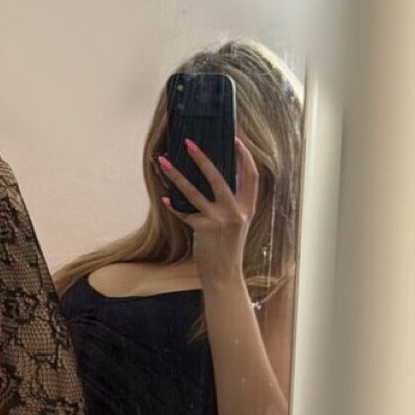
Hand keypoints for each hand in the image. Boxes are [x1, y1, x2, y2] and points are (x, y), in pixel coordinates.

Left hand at [156, 136, 258, 284]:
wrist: (224, 274)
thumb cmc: (228, 247)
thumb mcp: (238, 223)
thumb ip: (232, 203)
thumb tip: (216, 178)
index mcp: (248, 207)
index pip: (251, 176)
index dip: (245, 157)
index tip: (236, 140)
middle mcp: (236, 211)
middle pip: (219, 177)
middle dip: (202, 158)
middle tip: (189, 143)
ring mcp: (220, 220)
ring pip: (194, 191)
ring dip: (176, 175)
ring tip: (163, 161)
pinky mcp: (204, 229)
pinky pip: (184, 212)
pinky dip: (174, 205)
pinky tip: (164, 198)